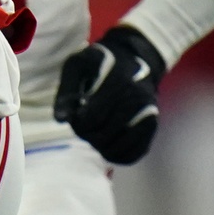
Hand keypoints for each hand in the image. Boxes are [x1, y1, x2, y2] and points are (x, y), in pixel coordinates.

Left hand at [53, 25, 166, 163]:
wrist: (134, 58)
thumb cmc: (100, 62)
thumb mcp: (77, 65)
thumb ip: (66, 91)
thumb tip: (61, 120)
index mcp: (118, 80)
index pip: (93, 117)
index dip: (77, 123)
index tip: (73, 118)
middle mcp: (137, 98)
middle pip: (104, 134)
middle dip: (86, 135)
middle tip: (80, 127)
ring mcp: (148, 113)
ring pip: (119, 148)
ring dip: (100, 147)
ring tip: (93, 134)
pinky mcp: (152, 126)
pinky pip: (136, 153)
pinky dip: (118, 155)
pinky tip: (106, 147)